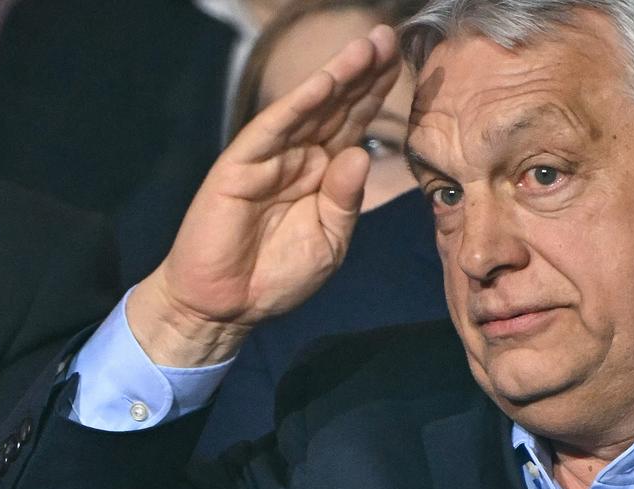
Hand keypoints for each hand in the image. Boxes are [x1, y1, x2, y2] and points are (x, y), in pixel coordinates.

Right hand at [127, 25, 400, 366]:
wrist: (227, 306)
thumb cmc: (277, 276)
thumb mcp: (329, 241)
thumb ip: (346, 200)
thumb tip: (358, 156)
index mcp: (323, 173)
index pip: (355, 124)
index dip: (378, 94)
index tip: (406, 63)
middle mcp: (299, 156)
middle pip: (338, 107)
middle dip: (365, 72)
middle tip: (391, 36)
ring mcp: (269, 158)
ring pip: (310, 109)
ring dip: (339, 76)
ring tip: (367, 46)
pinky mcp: (240, 167)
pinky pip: (274, 129)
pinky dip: (298, 104)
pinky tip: (325, 81)